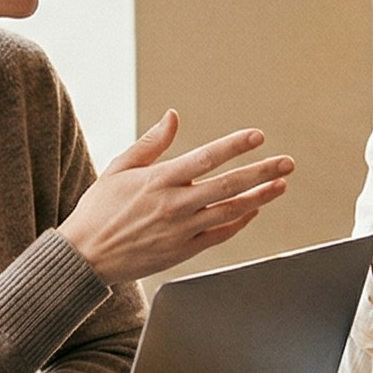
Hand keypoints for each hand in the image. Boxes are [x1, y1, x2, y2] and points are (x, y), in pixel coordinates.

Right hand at [58, 110, 293, 283]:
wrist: (86, 256)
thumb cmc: (99, 209)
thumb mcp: (118, 169)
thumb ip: (151, 143)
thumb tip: (173, 116)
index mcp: (158, 180)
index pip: (205, 158)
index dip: (234, 146)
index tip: (257, 136)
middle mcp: (174, 205)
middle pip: (228, 185)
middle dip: (261, 172)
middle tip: (286, 163)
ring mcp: (181, 230)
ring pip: (230, 211)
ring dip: (259, 198)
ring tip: (280, 186)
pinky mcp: (183, 251)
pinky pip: (220, 235)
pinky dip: (240, 222)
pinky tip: (253, 210)